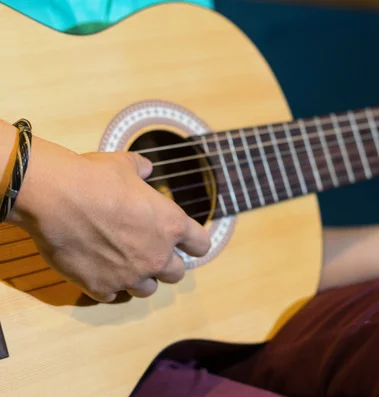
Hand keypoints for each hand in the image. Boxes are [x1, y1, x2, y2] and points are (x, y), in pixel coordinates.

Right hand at [5, 134, 210, 301]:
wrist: (55, 196)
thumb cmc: (95, 177)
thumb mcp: (125, 164)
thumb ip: (141, 169)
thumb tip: (146, 168)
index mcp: (171, 225)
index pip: (201, 245)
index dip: (193, 243)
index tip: (184, 242)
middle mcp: (156, 255)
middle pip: (176, 274)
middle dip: (165, 264)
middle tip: (148, 252)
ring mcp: (129, 275)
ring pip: (147, 290)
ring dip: (139, 279)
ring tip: (123, 264)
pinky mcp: (100, 287)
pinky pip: (112, 296)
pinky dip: (107, 285)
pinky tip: (97, 271)